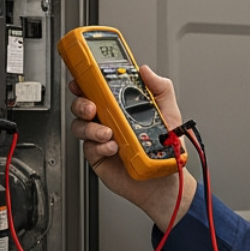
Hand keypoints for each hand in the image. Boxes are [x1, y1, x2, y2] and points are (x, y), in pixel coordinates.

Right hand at [69, 65, 197, 229]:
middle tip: (92, 107)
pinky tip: (112, 147)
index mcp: (122, 105)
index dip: (88, 81)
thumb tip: (145, 71)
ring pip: (81, 125)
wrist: (166, 179)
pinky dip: (99, 146)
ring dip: (90, 127)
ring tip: (108, 133)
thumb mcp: (169, 111)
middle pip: (83, 104)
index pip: (100, 88)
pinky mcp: (98, 156)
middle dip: (82, 103)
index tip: (84, 77)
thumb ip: (160, 88)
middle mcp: (109, 120)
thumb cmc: (167, 146)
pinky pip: (89, 147)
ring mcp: (102, 138)